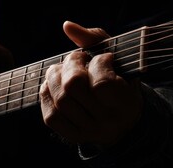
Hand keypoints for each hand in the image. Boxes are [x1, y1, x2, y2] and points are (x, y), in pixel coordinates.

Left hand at [39, 21, 142, 145]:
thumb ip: (95, 39)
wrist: (125, 123)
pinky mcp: (73, 136)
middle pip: (73, 87)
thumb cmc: (121, 83)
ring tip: (63, 70)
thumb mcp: (119, 60)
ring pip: (59, 100)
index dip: (97, 64)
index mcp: (125, 103)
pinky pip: (50, 116)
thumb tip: (67, 26)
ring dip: (55, 77)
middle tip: (77, 60)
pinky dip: (47, 95)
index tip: (103, 58)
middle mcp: (107, 121)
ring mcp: (89, 131)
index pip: (101, 83)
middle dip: (70, 65)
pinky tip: (54, 86)